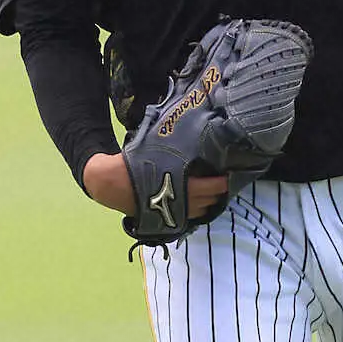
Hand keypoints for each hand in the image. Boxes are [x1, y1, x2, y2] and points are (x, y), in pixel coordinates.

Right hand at [83, 152, 228, 218]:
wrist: (113, 183)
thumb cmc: (137, 161)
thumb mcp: (158, 146)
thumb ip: (177, 142)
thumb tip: (189, 121)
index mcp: (182, 184)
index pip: (212, 187)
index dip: (222, 182)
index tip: (229, 173)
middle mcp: (182, 201)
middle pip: (209, 200)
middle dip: (218, 192)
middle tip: (225, 182)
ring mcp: (174, 214)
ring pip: (200, 211)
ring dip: (209, 202)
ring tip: (215, 192)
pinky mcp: (166, 220)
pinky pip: (188, 218)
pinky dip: (197, 211)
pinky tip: (199, 202)